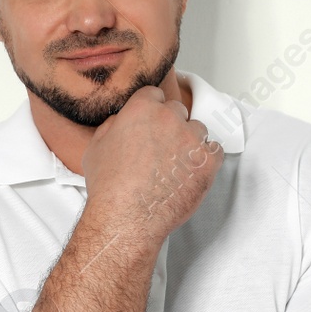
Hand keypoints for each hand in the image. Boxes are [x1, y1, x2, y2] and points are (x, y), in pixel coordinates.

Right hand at [79, 85, 222, 245]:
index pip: (155, 93)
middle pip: (177, 110)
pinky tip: (190, 171)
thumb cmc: (109, 187)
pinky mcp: (207, 161)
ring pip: (198, 129)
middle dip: (170, 125)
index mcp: (141, 108)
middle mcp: (169, 117)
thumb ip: (112, 125)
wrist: (127, 217)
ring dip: (189, 142)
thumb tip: (122, 120)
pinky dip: (205, 160)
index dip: (151, 109)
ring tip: (175, 164)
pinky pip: (215, 151)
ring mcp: (191, 138)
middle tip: (161, 148)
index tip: (151, 123)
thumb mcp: (95, 148)